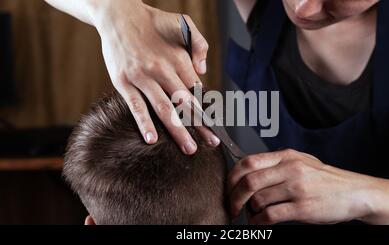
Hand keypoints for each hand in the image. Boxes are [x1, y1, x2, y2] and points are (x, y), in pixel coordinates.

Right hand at [92, 0, 218, 153]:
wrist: (119, 15)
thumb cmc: (155, 22)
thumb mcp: (183, 23)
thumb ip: (199, 44)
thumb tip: (203, 72)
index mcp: (180, 59)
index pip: (198, 91)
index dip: (208, 109)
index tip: (216, 126)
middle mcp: (163, 70)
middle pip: (186, 104)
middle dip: (201, 125)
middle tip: (213, 143)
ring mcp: (142, 77)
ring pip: (164, 109)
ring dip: (179, 130)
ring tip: (190, 148)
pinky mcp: (124, 82)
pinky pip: (135, 106)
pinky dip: (144, 123)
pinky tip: (152, 140)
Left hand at [228, 149, 379, 223]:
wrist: (355, 192)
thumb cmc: (326, 179)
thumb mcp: (302, 162)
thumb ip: (277, 164)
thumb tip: (249, 173)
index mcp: (287, 156)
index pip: (248, 161)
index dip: (232, 177)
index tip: (228, 188)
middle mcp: (290, 169)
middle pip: (248, 181)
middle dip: (234, 197)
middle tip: (232, 207)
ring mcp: (297, 188)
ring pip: (257, 200)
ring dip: (248, 211)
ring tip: (251, 216)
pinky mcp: (303, 208)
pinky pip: (270, 216)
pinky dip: (259, 222)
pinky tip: (259, 224)